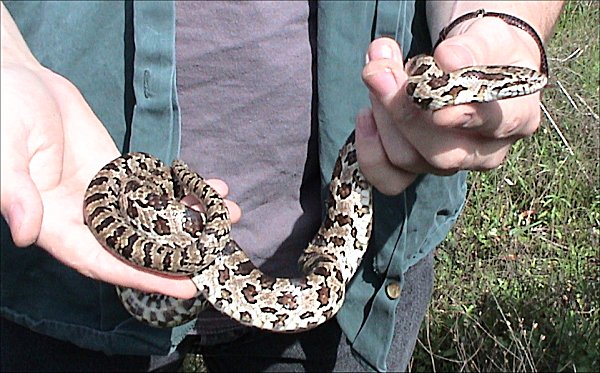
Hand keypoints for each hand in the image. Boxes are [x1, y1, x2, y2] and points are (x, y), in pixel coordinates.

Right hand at [1, 5, 240, 298]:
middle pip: (139, 242)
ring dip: (192, 216)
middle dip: (181, 249)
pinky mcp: (121, 170)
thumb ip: (15, 194)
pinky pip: (155, 184)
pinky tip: (212, 186)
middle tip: (221, 251)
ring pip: (154, 214)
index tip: (184, 287)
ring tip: (229, 213)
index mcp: (56, 224)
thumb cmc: (3, 116)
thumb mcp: (5, 156)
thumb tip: (26, 234)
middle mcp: (86, 216)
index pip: (104, 261)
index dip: (143, 277)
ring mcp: (108, 193)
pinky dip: (182, 188)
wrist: (20, 81)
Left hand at [355, 17, 543, 194]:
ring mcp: (450, 165)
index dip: (466, 117)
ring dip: (383, 115)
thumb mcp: (487, 36)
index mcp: (518, 117)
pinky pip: (389, 178)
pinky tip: (365, 115)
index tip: (438, 105)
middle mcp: (486, 152)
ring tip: (378, 70)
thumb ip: (471, 47)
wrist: (472, 61)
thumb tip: (449, 60)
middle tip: (379, 69)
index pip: (495, 124)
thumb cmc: (485, 49)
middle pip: (442, 152)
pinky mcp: (419, 170)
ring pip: (408, 159)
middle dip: (403, 111)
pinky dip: (370, 150)